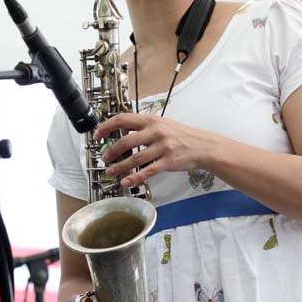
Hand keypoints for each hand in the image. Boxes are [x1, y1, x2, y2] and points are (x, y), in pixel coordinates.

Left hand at [94, 113, 211, 186]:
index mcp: (152, 120)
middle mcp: (156, 132)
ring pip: (134, 159)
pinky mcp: (168, 162)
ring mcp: (162, 147)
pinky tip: (126, 182)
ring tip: (110, 172)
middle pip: (125, 141)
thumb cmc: (182, 135)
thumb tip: (123, 131)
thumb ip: (145, 127)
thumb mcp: (163, 124)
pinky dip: (134, 178)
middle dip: (111, 151)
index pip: (123, 119)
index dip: (106, 127)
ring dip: (119, 167)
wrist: (204, 146)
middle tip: (104, 158)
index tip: (97, 135)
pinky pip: (147, 171)